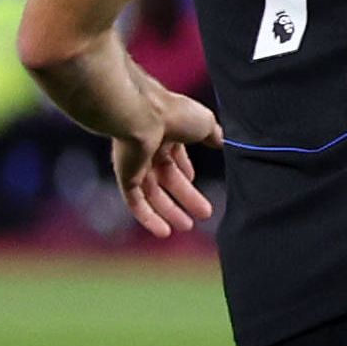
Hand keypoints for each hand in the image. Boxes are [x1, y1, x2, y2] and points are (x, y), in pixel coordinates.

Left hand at [110, 86, 219, 238]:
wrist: (141, 114)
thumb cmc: (173, 113)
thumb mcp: (204, 122)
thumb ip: (213, 134)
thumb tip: (222, 141)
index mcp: (167, 132)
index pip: (175, 156)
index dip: (184, 169)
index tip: (193, 181)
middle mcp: (149, 147)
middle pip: (168, 179)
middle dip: (186, 197)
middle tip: (204, 214)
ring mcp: (135, 163)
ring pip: (153, 194)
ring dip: (169, 211)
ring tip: (186, 227)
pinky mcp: (124, 176)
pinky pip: (135, 202)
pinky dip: (149, 218)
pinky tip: (163, 232)